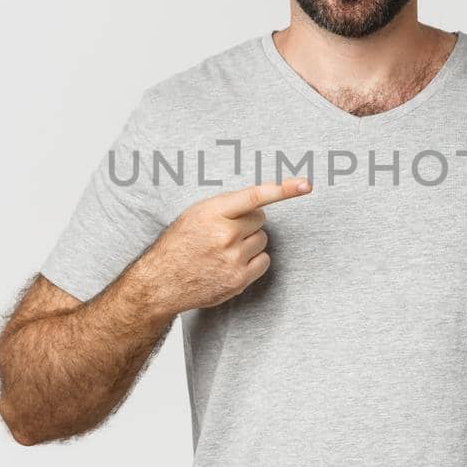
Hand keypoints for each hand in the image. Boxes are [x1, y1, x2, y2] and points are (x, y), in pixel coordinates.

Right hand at [135, 177, 312, 315]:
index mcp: (213, 212)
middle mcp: (225, 234)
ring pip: (262, 239)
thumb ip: (226, 207)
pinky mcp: (239, 279)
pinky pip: (264, 261)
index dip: (283, 189)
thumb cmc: (179, 244)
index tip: (306, 184)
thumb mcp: (196, 214)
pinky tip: (232, 263)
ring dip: (250, 242)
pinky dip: (253, 261)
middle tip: (225, 232)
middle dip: (248, 223)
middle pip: (261, 219)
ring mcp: (233, 258)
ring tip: (225, 249)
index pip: (255, 196)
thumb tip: (261, 204)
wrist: (161, 281)